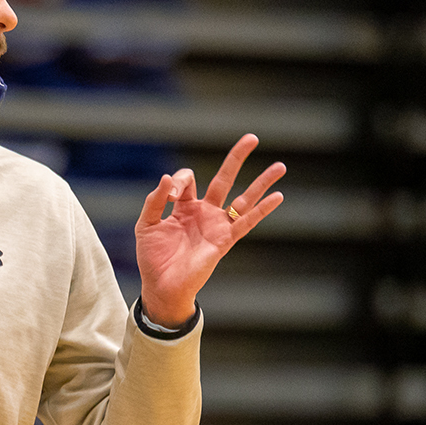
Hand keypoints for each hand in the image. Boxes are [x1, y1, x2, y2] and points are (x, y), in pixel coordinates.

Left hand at [134, 133, 285, 326]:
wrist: (161, 287)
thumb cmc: (152, 258)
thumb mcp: (145, 225)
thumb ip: (154, 201)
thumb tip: (167, 178)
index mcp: (183, 207)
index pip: (187, 180)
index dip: (179, 180)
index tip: (170, 193)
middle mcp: (204, 213)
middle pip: (224, 179)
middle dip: (237, 158)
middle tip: (252, 138)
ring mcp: (216, 225)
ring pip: (243, 199)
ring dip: (261, 182)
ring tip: (280, 166)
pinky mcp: (224, 241)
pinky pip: (246, 222)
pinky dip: (262, 210)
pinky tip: (277, 196)